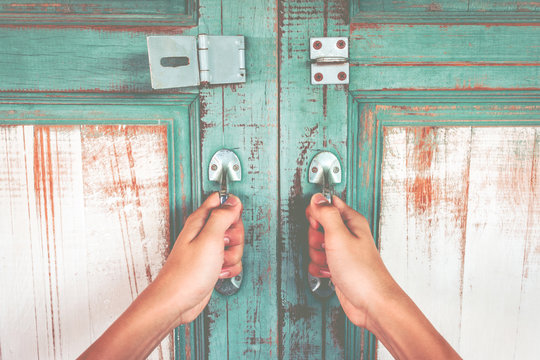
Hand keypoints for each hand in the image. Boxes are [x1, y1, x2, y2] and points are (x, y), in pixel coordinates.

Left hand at [79, 192, 243, 358]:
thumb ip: (222, 216)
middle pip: (232, 224)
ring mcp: (208, 249)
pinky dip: (230, 268)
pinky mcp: (212, 264)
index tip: (233, 222)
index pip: (221, 201)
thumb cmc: (187, 273)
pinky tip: (219, 272)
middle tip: (224, 245)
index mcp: (200, 221)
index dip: (232, 208)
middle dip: (235, 237)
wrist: (177, 301)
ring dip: (233, 256)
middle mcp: (204, 233)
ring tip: (219, 262)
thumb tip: (233, 201)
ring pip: (234, 245)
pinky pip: (231, 261)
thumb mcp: (210, 238)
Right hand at [305, 193, 394, 328]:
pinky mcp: (337, 266)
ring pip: (315, 245)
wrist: (371, 303)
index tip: (317, 224)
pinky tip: (330, 272)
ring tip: (331, 262)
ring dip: (318, 256)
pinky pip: (317, 262)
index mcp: (351, 221)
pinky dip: (320, 268)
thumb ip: (326, 214)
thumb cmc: (362, 272)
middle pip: (317, 226)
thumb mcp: (339, 236)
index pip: (327, 204)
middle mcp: (347, 234)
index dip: (317, 213)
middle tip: (326, 246)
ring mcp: (341, 251)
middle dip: (315, 238)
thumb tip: (317, 198)